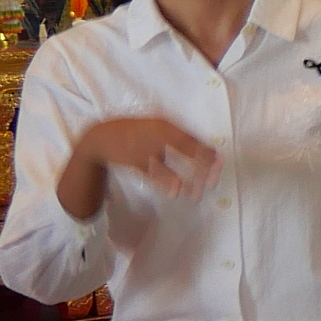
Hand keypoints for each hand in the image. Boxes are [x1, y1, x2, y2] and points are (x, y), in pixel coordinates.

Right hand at [69, 116, 220, 198]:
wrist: (100, 136)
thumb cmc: (137, 132)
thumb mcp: (159, 127)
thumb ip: (184, 138)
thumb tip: (212, 153)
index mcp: (165, 125)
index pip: (192, 138)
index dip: (207, 152)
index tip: (220, 165)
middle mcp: (155, 135)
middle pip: (184, 150)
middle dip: (200, 167)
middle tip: (213, 182)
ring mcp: (143, 148)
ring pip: (168, 167)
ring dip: (183, 182)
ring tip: (196, 195)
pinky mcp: (132, 162)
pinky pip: (151, 175)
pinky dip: (163, 184)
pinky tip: (174, 193)